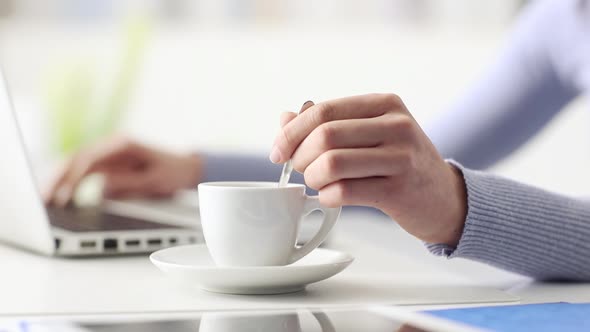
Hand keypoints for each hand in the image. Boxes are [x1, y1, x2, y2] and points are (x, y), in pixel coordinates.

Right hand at [44, 136, 202, 206]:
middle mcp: (111, 147)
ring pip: (76, 165)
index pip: (89, 157)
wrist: (185, 169)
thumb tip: (101, 187)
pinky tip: (60, 198)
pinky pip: (83, 173)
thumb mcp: (154, 181)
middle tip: (45, 199)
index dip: (73, 176)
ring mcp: (108, 155)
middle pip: (76, 159)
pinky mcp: (107, 165)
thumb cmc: (172, 173)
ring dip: (60, 181)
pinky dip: (71, 184)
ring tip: (46, 201)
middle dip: (59, 178)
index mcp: (122, 145)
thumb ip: (128, 183)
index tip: (64, 193)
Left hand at [270, 94, 466, 245]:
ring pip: (332, 163)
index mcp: (385, 104)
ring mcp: (401, 157)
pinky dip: (327, 197)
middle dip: (301, 158)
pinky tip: (331, 197)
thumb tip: (284, 119)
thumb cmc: (399, 163)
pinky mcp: (399, 190)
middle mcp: (396, 125)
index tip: (278, 152)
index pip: (322, 111)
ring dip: (313, 178)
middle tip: (303, 171)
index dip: (291, 132)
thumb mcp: (369, 134)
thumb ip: (327, 124)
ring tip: (319, 184)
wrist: (444, 198)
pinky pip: (344, 192)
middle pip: (324, 136)